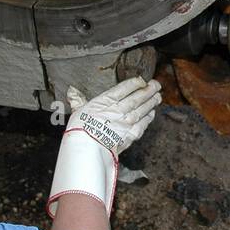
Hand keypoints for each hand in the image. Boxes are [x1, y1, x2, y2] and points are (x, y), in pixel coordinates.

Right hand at [48, 78, 160, 216]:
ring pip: (142, 109)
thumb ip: (78, 100)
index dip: (135, 83)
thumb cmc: (79, 130)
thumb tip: (71, 90)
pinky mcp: (131, 134)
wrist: (87, 149)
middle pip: (137, 97)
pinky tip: (152, 113)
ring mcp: (127, 122)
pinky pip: (143, 123)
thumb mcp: (77, 111)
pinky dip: (148, 118)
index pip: (124, 88)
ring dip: (151, 102)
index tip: (141, 80)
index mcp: (106, 101)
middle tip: (156, 85)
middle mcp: (119, 109)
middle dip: (148, 90)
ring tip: (158, 96)